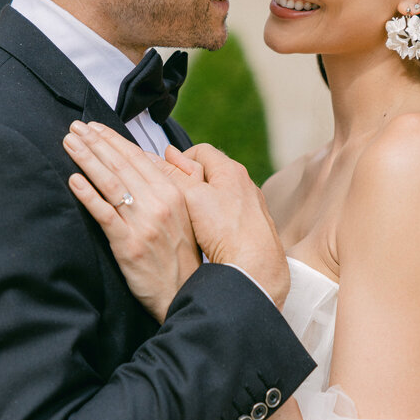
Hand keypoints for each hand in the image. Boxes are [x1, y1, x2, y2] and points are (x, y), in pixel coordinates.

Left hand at [64, 122, 201, 322]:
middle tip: (74, 127)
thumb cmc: (180, 254)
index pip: (137, 158)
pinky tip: (74, 180)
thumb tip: (152, 159)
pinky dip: (88, 195)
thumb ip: (169, 186)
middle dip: (95, 143)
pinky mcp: (128, 244)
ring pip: (111, 184)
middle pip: (121, 166)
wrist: (182, 292)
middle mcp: (159, 204)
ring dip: (88, 160)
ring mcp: (143, 223)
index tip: (93, 127)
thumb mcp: (184, 214)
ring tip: (70, 144)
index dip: (113, 140)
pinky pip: (105, 214)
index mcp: (172, 193)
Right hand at [165, 143, 289, 308]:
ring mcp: (251, 206)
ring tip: (190, 221)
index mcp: (231, 170)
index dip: (179, 162)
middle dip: (189, 184)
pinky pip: (228, 216)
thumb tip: (163, 156)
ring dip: (202, 205)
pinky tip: (207, 236)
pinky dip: (215, 221)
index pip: (200, 151)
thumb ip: (175, 175)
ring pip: (219, 196)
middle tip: (176, 202)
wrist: (256, 268)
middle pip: (210, 174)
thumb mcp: (192, 197)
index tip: (167, 179)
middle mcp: (245, 184)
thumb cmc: (227, 231)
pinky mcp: (253, 227)